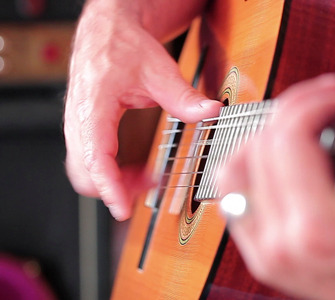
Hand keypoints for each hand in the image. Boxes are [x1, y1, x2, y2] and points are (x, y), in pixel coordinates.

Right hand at [63, 1, 221, 219]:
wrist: (107, 30)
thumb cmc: (122, 45)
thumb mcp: (158, 69)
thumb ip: (184, 96)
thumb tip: (211, 112)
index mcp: (93, 107)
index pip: (95, 158)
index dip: (109, 187)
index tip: (123, 208)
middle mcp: (79, 120)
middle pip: (85, 173)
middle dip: (115, 188)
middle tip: (150, 185)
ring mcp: (79, 126)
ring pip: (84, 171)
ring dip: (113, 182)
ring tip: (148, 178)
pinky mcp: (85, 129)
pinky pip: (91, 160)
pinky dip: (110, 172)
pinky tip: (136, 168)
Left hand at [217, 54, 334, 298]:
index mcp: (318, 229)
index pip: (288, 138)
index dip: (311, 102)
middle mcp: (282, 244)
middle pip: (259, 148)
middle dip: (291, 112)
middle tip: (325, 103)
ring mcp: (268, 254)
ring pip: (233, 173)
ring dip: (263, 138)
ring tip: (300, 126)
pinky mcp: (265, 256)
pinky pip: (235, 199)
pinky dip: (252, 169)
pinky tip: (283, 160)